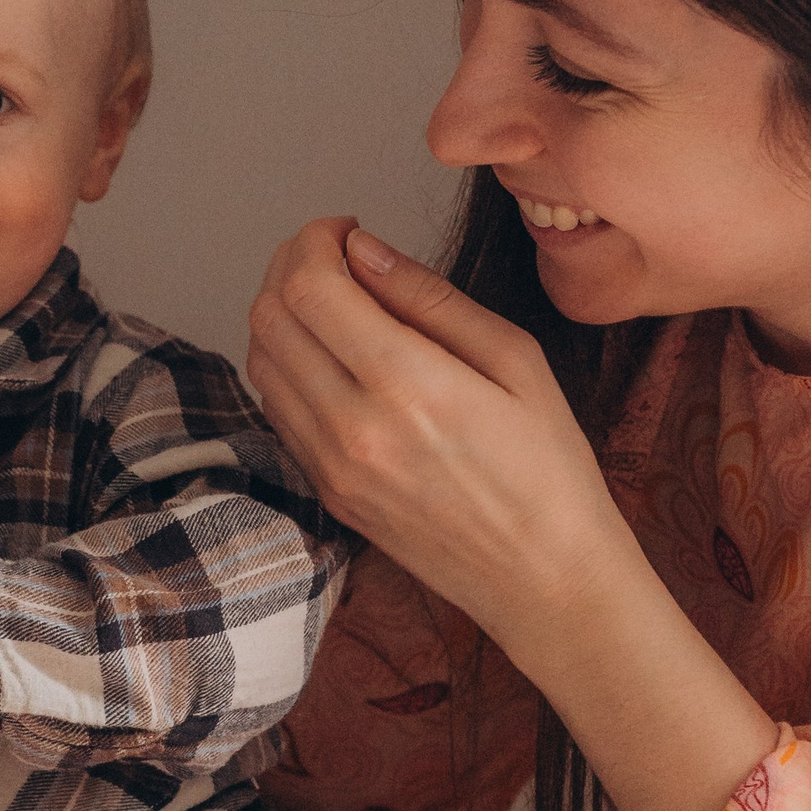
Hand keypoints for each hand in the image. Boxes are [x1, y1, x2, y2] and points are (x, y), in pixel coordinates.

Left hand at [250, 219, 773, 810]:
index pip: (308, 286)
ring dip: (284, 315)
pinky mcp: (327, 493)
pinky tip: (337, 357)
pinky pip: (277, 409)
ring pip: (261, 362)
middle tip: (335, 256)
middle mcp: (352, 427)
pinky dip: (289, 365)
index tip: (344, 229)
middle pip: (269, 317)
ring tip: (338, 303)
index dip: (312, 240)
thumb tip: (363, 250)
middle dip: (291, 267)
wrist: (547, 581)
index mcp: (406, 384)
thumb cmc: (550, 470)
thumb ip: (429, 298)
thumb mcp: (514, 360)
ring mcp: (330, 466)